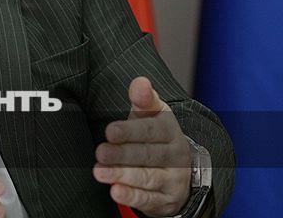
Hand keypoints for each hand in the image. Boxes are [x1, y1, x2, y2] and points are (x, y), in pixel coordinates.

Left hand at [93, 77, 193, 216]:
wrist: (181, 171)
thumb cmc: (157, 138)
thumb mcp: (153, 116)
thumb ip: (144, 99)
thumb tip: (140, 81)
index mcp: (170, 130)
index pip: (151, 130)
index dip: (130, 130)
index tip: (110, 131)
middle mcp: (175, 155)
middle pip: (148, 154)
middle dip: (122, 154)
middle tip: (100, 152)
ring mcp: (173, 179)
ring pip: (148, 177)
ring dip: (123, 175)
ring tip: (100, 172)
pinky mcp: (167, 200)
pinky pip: (149, 199)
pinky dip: (132, 196)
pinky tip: (116, 192)